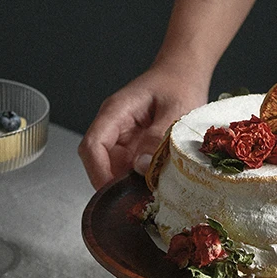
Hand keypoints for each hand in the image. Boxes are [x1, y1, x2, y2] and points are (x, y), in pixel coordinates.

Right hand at [78, 65, 208, 189]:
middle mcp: (113, 128)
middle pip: (97, 163)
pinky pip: (127, 171)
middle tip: (136, 202)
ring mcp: (121, 140)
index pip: (92, 146)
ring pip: (111, 170)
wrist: (184, 75)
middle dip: (113, 184)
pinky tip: (152, 188)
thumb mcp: (176, 109)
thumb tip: (142, 166)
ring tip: (147, 197)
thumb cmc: (179, 84)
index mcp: (115, 112)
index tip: (114, 193)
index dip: (98, 172)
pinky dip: (137, 182)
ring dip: (126, 185)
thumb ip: (158, 137)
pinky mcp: (132, 150)